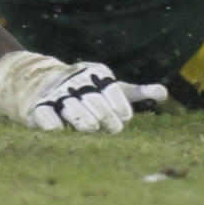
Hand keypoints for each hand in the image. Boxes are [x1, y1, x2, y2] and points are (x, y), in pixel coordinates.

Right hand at [0, 50, 166, 132]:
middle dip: (105, 120)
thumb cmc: (88, 89)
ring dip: (84, 123)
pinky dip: (57, 127)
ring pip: (74, 111)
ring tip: (90, 129)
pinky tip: (63, 131)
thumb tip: (165, 94)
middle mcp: (78, 81)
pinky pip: (49, 120)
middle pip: (95, 105)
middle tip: (111, 129)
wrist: (42, 84)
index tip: (123, 121)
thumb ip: (137, 91)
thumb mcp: (113, 87)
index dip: (120, 110)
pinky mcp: (38, 108)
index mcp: (98, 73)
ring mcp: (58, 94)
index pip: (113, 93)